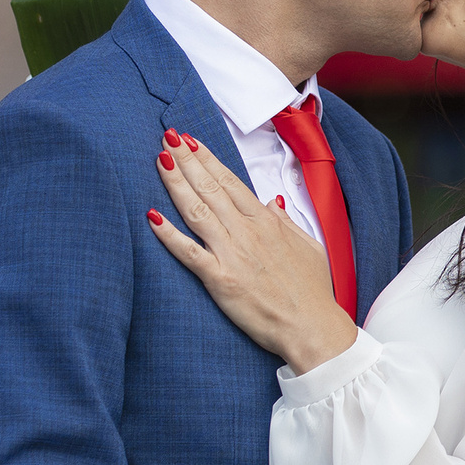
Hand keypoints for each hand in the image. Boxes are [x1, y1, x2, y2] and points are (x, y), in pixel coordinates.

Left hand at [147, 132, 357, 373]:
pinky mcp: (220, 280)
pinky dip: (169, 235)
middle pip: (210, 188)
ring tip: (160, 159)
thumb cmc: (313, 292)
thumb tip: (270, 202)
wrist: (312, 328)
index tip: (190, 141)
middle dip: (186, 160)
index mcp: (267, 222)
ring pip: (197, 210)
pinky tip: (152, 217)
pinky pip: (189, 253)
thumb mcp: (308, 246)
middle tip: (167, 136)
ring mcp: (232, 254)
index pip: (230, 182)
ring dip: (175, 183)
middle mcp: (247, 232)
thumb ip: (286, 222)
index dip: (208, 159)